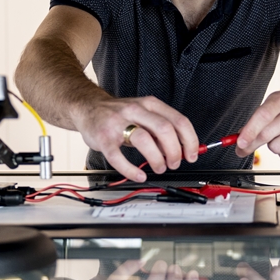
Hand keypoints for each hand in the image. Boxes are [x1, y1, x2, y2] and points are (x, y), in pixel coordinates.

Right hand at [72, 96, 198, 180]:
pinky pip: (118, 156)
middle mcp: (136, 110)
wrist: (87, 107)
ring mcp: (118, 123)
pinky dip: (130, 169)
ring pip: (144, 140)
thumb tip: (183, 149)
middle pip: (165, 129)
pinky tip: (138, 175)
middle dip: (175, 151)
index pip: (179, 121)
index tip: (192, 154)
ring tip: (159, 168)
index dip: (190, 140)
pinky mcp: (104, 137)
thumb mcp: (144, 114)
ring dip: (157, 159)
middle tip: (174, 163)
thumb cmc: (119, 114)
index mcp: (150, 104)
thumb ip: (162, 129)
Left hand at [236, 90, 279, 161]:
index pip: (263, 116)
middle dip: (251, 144)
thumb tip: (240, 140)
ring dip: (272, 146)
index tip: (240, 143)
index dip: (249, 131)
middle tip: (243, 148)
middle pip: (267, 135)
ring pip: (276, 148)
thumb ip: (255, 120)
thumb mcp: (271, 105)